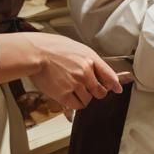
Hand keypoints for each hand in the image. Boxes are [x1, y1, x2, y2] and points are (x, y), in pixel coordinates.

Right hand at [1, 32, 121, 111]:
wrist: (36, 53)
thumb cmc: (52, 47)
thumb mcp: (76, 48)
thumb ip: (88, 60)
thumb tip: (96, 70)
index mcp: (90, 58)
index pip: (109, 75)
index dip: (115, 84)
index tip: (118, 89)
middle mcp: (86, 72)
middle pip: (100, 91)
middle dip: (96, 93)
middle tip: (88, 90)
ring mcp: (75, 84)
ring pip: (88, 100)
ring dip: (83, 98)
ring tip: (72, 89)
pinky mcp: (64, 94)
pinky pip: (76, 105)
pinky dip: (74, 104)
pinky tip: (68, 96)